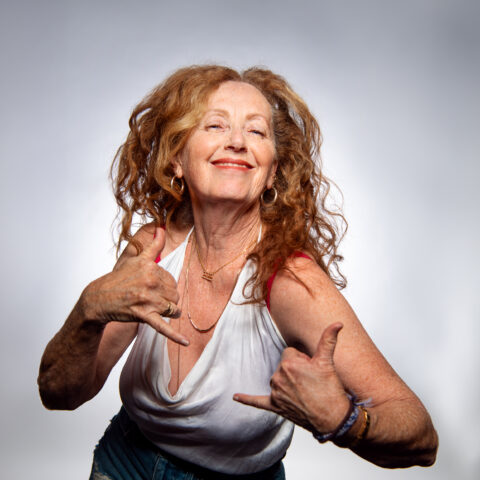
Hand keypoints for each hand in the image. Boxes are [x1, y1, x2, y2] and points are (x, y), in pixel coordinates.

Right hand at [80, 227, 188, 344]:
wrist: (98, 298)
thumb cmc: (119, 278)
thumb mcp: (135, 259)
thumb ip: (153, 245)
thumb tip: (161, 228)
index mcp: (150, 266)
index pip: (172, 279)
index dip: (164, 286)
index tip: (151, 286)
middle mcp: (150, 281)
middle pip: (175, 294)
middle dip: (167, 298)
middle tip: (150, 298)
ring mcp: (147, 299)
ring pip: (173, 308)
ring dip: (168, 311)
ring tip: (156, 309)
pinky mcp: (143, 316)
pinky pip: (163, 327)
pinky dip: (175, 336)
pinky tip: (185, 343)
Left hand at [234, 322, 349, 433]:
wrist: (332, 418)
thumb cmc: (330, 389)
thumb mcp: (327, 362)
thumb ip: (328, 339)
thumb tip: (338, 323)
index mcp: (289, 363)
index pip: (289, 352)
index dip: (302, 359)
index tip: (311, 369)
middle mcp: (279, 377)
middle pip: (283, 365)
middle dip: (295, 370)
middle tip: (311, 382)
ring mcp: (276, 393)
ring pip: (277, 379)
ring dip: (287, 383)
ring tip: (304, 392)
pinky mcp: (275, 406)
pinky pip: (257, 402)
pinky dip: (247, 400)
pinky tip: (235, 397)